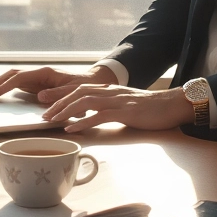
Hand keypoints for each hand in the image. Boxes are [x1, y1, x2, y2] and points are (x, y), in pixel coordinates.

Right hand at [0, 65, 117, 102]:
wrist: (93, 83)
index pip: (18, 78)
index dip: (3, 87)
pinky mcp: (35, 84)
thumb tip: (40, 96)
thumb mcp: (74, 91)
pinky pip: (15, 85)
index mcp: (45, 72)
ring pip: (10, 78)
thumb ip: (58, 93)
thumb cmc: (84, 87)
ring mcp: (35, 78)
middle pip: (9, 75)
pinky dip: (3, 88)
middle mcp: (37, 72)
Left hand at [42, 85, 193, 132]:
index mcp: (110, 90)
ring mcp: (118, 101)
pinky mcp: (126, 112)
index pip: (80, 88)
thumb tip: (94, 116)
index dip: (61, 94)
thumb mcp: (127, 105)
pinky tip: (72, 128)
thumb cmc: (152, 108)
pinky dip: (83, 122)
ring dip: (66, 111)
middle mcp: (111, 92)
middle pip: (78, 92)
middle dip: (58, 101)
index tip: (45, 100)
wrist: (174, 104)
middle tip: (42, 112)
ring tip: (52, 119)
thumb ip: (111, 108)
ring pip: (85, 102)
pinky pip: (100, 116)